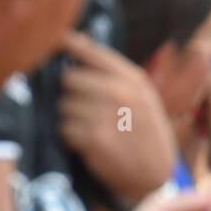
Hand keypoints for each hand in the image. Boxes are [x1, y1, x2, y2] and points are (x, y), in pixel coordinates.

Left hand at [59, 32, 175, 200]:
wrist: (156, 172)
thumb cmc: (144, 130)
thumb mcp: (140, 95)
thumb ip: (112, 71)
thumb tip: (77, 41)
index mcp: (131, 78)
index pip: (91, 51)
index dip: (68, 43)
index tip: (55, 39)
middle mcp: (119, 92)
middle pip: (69, 78)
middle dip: (69, 93)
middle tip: (81, 106)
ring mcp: (105, 115)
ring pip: (63, 105)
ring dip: (68, 117)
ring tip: (87, 127)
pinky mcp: (94, 139)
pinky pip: (64, 129)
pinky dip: (69, 137)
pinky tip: (85, 142)